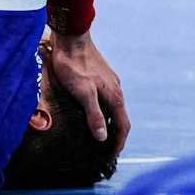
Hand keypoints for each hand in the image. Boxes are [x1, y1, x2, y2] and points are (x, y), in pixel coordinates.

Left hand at [44, 30, 129, 152]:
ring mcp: (109, 82)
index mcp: (115, 96)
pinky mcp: (101, 76)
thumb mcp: (83, 94)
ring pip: (115, 108)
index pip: (123, 126)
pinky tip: (94, 113)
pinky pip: (108, 100)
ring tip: (101, 136)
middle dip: (116, 136)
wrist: (71, 37)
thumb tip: (103, 137)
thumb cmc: (74, 66)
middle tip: (107, 151)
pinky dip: (105, 112)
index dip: (118, 143)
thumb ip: (94, 115)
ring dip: (111, 124)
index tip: (112, 157)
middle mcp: (116, 89)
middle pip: (121, 118)